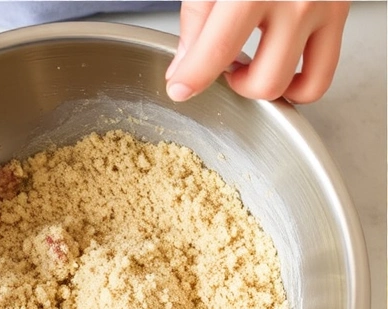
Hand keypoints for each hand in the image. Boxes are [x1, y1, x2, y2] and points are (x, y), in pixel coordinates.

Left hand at [167, 1, 349, 103]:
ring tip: (249, 66)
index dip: (193, 78)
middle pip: (265, 81)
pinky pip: (322, 73)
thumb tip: (183, 67)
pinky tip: (275, 65)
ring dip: (266, 87)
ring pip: (297, 86)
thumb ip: (195, 20)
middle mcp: (295, 1)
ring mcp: (322, 9)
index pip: (218, 50)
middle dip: (235, 85)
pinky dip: (296, 83)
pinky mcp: (339, 15)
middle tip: (221, 66)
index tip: (180, 88)